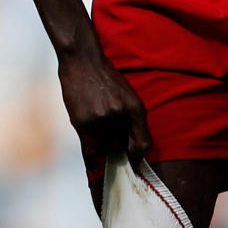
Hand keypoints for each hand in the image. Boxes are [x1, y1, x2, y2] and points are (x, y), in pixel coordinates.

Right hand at [57, 47, 151, 166]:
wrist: (82, 61)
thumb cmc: (105, 78)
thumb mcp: (126, 94)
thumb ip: (130, 117)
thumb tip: (130, 147)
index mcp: (135, 106)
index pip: (144, 142)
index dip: (140, 156)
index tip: (135, 162)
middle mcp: (120, 114)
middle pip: (121, 146)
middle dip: (117, 147)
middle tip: (111, 146)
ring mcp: (100, 119)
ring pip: (105, 148)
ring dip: (103, 149)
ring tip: (99, 141)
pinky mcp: (83, 122)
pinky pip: (89, 149)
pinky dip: (91, 161)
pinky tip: (94, 167)